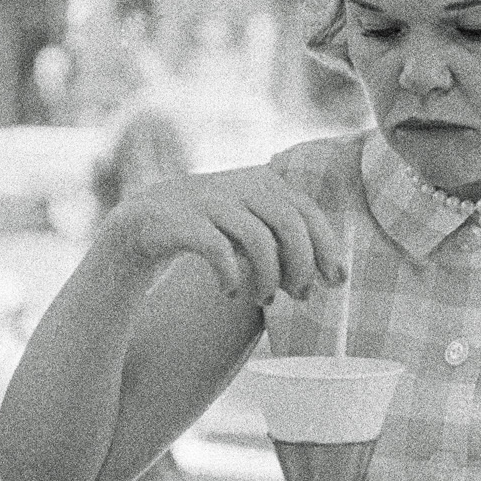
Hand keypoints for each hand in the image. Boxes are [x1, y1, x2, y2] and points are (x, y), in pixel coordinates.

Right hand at [99, 166, 348, 300]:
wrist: (145, 221)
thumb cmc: (210, 228)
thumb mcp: (250, 221)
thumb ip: (285, 233)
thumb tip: (330, 272)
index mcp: (262, 182)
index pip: (306, 212)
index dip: (326, 247)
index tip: (336, 281)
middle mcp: (240, 185)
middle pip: (289, 223)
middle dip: (302, 265)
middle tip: (300, 295)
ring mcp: (211, 200)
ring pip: (259, 239)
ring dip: (269, 277)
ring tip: (264, 299)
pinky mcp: (184, 221)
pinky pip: (220, 251)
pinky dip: (232, 276)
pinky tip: (230, 291)